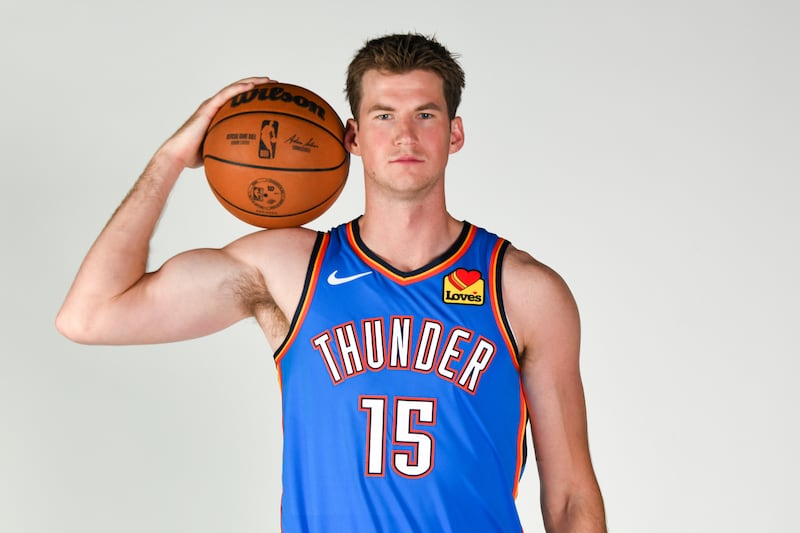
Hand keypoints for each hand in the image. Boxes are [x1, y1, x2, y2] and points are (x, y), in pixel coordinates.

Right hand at [158, 76, 273, 168]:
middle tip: (275, 84)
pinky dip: (238, 89)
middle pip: (239, 91)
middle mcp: (215, 106)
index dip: (254, 96)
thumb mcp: (219, 150)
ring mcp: (211, 105)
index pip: (238, 101)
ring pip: (234, 88)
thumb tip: (248, 159)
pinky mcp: (207, 107)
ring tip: (268, 81)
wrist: (179, 154)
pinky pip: (225, 95)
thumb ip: (231, 148)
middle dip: (257, 85)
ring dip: (252, 82)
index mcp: (218, 114)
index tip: (270, 95)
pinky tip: (251, 86)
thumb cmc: (195, 156)